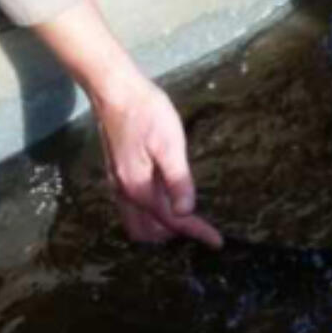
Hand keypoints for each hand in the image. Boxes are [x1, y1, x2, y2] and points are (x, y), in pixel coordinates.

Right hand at [93, 70, 222, 248]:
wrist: (114, 91)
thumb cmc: (146, 113)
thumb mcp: (169, 144)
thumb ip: (177, 180)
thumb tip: (186, 212)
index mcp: (139, 188)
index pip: (171, 220)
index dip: (195, 232)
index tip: (217, 241)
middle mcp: (124, 192)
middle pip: (147, 231)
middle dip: (173, 234)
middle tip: (200, 227)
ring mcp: (117, 184)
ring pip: (136, 222)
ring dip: (159, 227)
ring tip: (185, 218)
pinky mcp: (116, 174)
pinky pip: (131, 208)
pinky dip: (149, 215)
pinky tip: (165, 200)